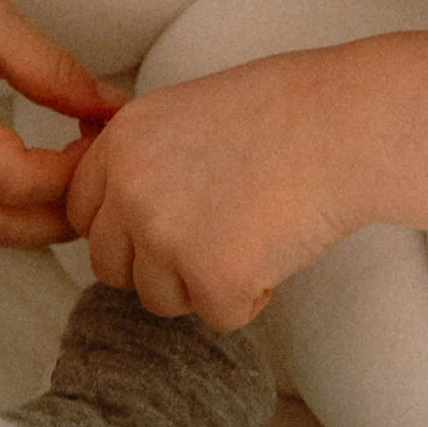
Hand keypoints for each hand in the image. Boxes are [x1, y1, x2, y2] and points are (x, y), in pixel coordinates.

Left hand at [64, 32, 427, 326]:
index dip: (124, 228)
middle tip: (215, 236)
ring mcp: (165, 236)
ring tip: (252, 234)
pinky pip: (217, 315)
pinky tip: (277, 248)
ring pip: (159, 298)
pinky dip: (251, 295)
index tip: (163, 225)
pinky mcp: (211, 277)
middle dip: (157, 264)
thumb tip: (113, 204)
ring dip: (202, 282)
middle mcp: (129, 188)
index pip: (81, 213)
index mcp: (120, 142)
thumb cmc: (285, 110)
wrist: (346, 125)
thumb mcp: (186, 111)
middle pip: (110, 266)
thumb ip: (142, 157)